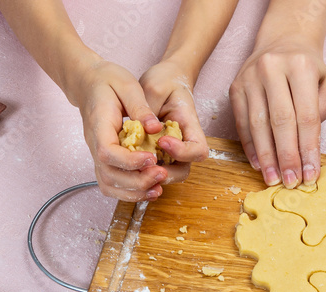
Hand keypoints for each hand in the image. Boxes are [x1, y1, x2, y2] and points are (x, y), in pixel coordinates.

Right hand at [74, 57, 168, 201]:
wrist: (88, 83)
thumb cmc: (107, 81)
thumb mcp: (127, 84)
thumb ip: (140, 107)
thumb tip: (155, 128)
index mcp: (98, 125)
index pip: (107, 152)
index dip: (129, 160)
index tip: (152, 157)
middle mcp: (94, 145)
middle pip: (109, 175)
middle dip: (137, 181)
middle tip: (162, 173)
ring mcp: (97, 155)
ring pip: (109, 185)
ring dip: (134, 192)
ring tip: (158, 188)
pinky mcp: (104, 160)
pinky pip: (112, 184)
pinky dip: (129, 192)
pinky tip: (149, 188)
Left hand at [139, 59, 209, 184]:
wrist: (163, 80)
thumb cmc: (164, 81)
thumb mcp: (154, 87)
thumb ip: (148, 108)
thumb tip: (145, 129)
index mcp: (191, 126)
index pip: (198, 150)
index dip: (182, 152)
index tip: (163, 140)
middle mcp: (184, 144)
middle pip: (183, 171)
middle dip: (164, 173)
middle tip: (144, 164)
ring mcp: (171, 151)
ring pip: (167, 174)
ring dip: (150, 176)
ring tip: (133, 166)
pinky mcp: (158, 153)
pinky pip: (152, 170)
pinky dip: (141, 171)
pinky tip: (127, 163)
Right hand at [230, 40, 325, 188]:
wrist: (282, 41)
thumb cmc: (307, 69)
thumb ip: (323, 112)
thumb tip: (308, 149)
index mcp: (300, 66)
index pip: (307, 116)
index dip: (309, 149)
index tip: (311, 174)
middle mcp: (272, 68)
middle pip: (281, 122)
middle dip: (287, 156)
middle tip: (291, 182)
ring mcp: (249, 77)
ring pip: (258, 124)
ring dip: (266, 156)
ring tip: (274, 179)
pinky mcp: (235, 87)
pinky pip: (242, 123)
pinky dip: (250, 146)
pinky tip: (259, 164)